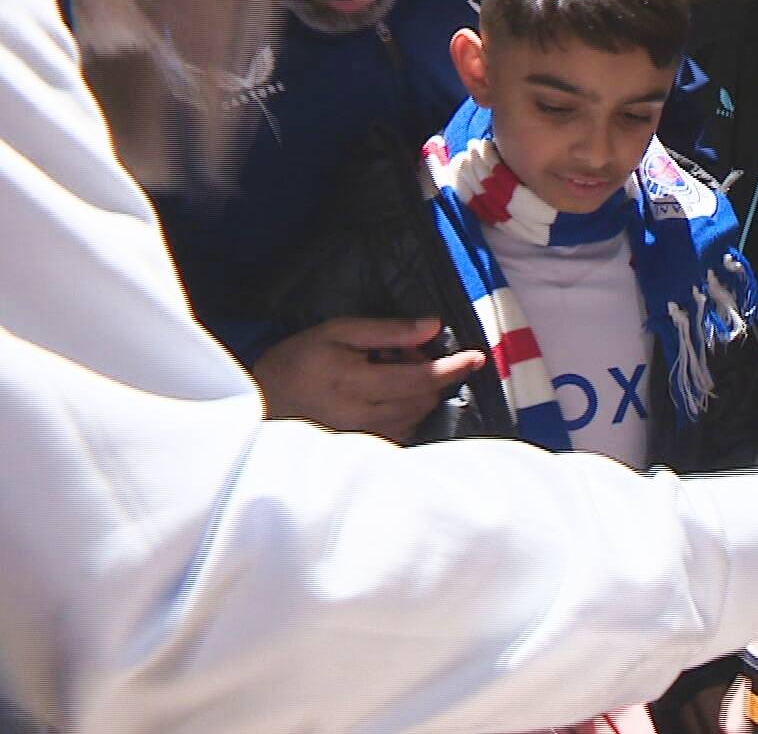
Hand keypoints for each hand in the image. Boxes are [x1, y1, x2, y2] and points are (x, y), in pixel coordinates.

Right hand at [252, 316, 484, 441]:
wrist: (259, 402)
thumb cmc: (296, 360)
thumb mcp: (337, 331)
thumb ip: (387, 331)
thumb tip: (433, 327)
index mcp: (354, 382)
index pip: (419, 379)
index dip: (453, 368)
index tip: (478, 357)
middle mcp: (362, 415)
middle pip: (423, 398)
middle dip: (431, 374)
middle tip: (404, 353)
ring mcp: (363, 437)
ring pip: (416, 416)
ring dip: (420, 392)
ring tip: (389, 371)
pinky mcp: (361, 449)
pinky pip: (403, 431)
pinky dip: (408, 410)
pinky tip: (387, 395)